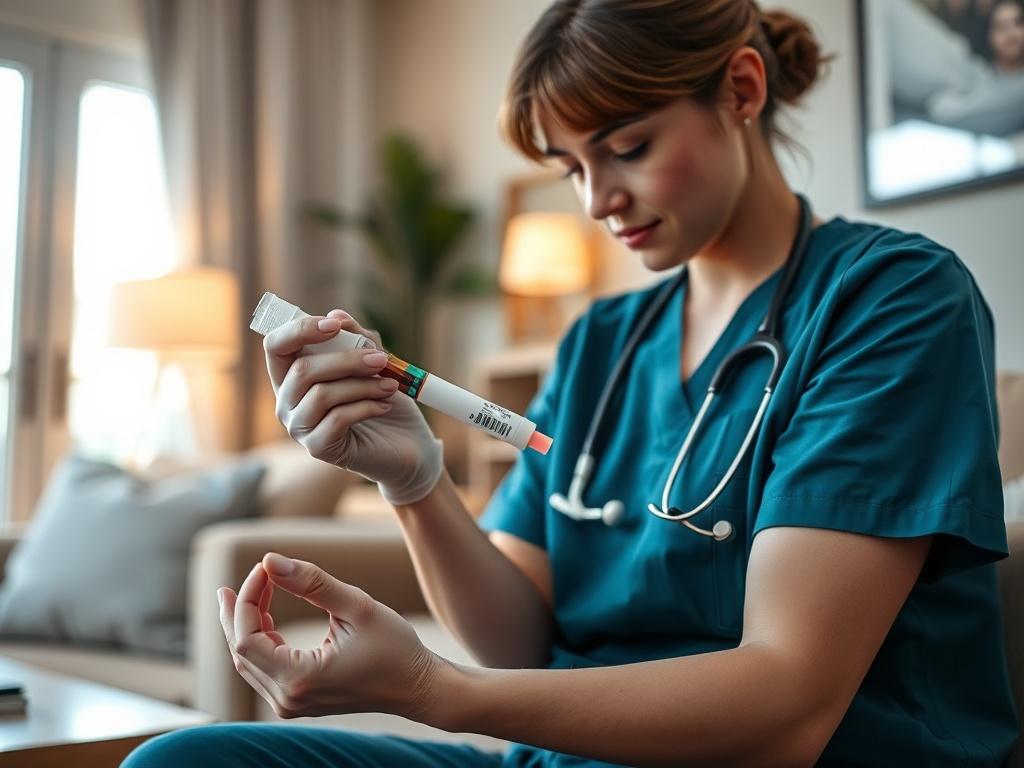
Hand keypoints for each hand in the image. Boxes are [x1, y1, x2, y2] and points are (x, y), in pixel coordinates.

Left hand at [218, 553, 441, 719]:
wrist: (418, 687)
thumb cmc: (395, 647)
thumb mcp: (357, 606)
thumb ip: (312, 582)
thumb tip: (271, 559)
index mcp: (298, 678)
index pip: (246, 636)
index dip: (248, 598)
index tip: (265, 567)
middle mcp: (287, 699)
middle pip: (239, 651)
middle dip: (236, 612)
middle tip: (228, 583)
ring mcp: (291, 704)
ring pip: (248, 661)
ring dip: (245, 625)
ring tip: (247, 592)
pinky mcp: (298, 701)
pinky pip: (264, 669)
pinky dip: (261, 640)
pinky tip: (265, 616)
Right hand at [263, 309, 443, 504]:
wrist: (408, 445)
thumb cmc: (385, 398)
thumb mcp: (375, 362)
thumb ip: (356, 338)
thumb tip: (336, 315)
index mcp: (293, 375)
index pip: (276, 346)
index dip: (299, 330)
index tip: (334, 325)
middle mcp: (288, 401)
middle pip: (302, 370)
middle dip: (346, 359)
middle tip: (381, 359)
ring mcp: (300, 427)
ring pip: (321, 395)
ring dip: (362, 385)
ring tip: (390, 386)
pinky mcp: (318, 448)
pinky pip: (337, 419)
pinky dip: (366, 407)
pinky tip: (385, 406)